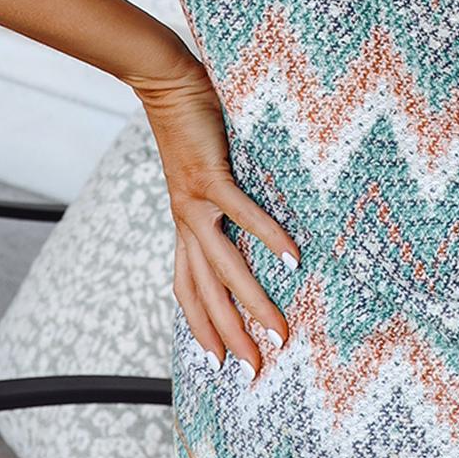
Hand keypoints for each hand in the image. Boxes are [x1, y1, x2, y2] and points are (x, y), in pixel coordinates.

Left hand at [135, 56, 299, 377]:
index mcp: (184, 226)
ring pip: (223, 266)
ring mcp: (195, 201)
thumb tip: (253, 221)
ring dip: (252, 303)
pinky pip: (242, 214)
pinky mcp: (210, 175)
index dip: (201, 329)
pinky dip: (268, 238)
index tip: (220, 366)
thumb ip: (224, 200)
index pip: (189, 291)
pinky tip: (294, 259)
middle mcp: (186, 222)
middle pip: (205, 293)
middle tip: (257, 373)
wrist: (164, 83)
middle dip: (230, 337)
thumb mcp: (205, 174)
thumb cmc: (192, 125)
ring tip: (280, 332)